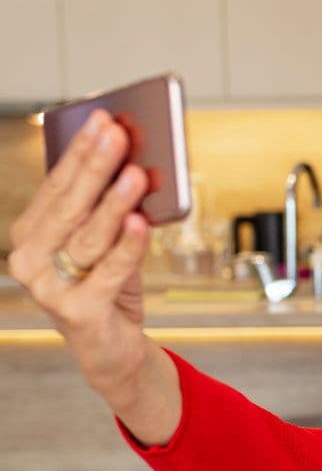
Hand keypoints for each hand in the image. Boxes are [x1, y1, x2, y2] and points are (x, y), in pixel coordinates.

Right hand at [9, 109, 180, 442]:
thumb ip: (113, 213)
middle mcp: (31, 259)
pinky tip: (141, 223)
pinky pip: (109, 273)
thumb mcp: (109, 246)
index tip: (102, 119)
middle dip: (96, 167)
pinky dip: (127, 247)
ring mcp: (50, 288)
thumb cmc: (110, 289)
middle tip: (118, 135)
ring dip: (114, 203)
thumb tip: (136, 167)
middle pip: (69, 206)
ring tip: (136, 175)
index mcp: (32, 234)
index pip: (57, 185)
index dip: (80, 151)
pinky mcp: (77, 313)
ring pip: (88, 237)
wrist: (113, 351)